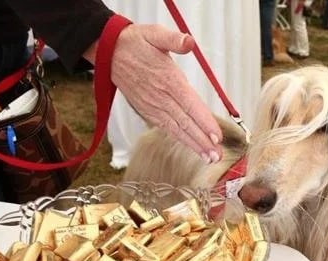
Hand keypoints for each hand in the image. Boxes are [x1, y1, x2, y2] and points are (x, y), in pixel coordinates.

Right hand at [110, 24, 222, 162]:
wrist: (109, 53)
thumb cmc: (136, 43)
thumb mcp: (154, 34)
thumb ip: (173, 39)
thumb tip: (189, 42)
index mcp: (167, 80)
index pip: (190, 104)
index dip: (203, 121)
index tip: (217, 136)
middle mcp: (161, 98)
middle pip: (185, 123)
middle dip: (202, 141)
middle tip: (218, 156)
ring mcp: (153, 107)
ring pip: (177, 130)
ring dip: (194, 144)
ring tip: (209, 157)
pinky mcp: (148, 112)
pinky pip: (167, 128)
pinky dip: (180, 139)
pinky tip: (192, 147)